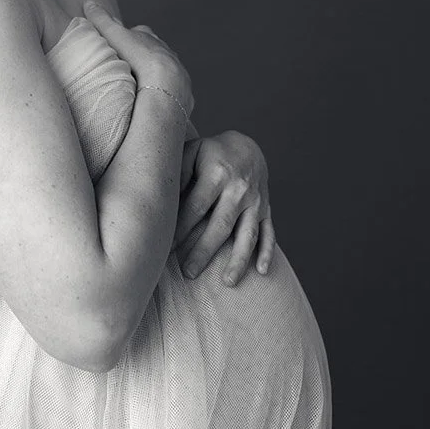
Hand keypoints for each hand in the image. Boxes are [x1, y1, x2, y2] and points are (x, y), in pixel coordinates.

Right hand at [82, 1, 193, 111]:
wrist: (166, 85)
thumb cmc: (142, 58)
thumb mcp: (117, 37)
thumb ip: (103, 21)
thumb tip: (89, 3)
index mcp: (151, 39)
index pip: (140, 32)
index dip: (130, 35)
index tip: (122, 40)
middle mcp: (166, 54)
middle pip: (155, 50)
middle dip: (145, 53)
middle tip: (131, 61)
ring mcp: (176, 74)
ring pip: (165, 70)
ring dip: (155, 74)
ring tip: (142, 82)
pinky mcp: (180, 93)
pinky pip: (171, 91)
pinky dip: (163, 92)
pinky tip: (154, 98)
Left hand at [173, 130, 275, 285]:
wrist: (247, 146)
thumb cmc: (210, 153)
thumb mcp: (191, 152)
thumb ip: (176, 173)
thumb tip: (160, 199)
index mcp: (217, 173)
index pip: (196, 207)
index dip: (180, 229)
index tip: (166, 248)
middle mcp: (239, 188)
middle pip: (220, 226)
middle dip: (204, 251)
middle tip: (188, 273)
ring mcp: (256, 200)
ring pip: (248, 234)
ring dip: (238, 259)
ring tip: (227, 282)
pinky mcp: (267, 208)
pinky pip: (269, 232)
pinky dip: (267, 252)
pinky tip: (261, 272)